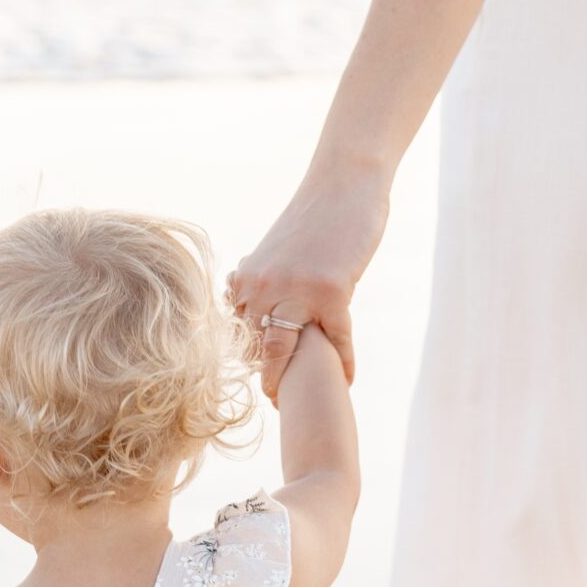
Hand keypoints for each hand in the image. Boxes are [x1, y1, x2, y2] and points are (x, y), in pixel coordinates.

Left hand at [228, 161, 389, 398]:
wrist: (344, 184)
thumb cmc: (313, 219)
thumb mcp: (275, 251)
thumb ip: (260, 281)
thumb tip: (245, 304)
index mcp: (248, 278)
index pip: (239, 333)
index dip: (249, 361)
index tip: (258, 381)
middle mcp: (263, 286)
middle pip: (257, 347)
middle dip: (265, 378)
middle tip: (277, 401)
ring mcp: (296, 289)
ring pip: (284, 349)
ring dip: (291, 380)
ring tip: (300, 402)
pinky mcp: (331, 291)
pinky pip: (336, 339)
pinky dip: (343, 362)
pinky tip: (347, 379)